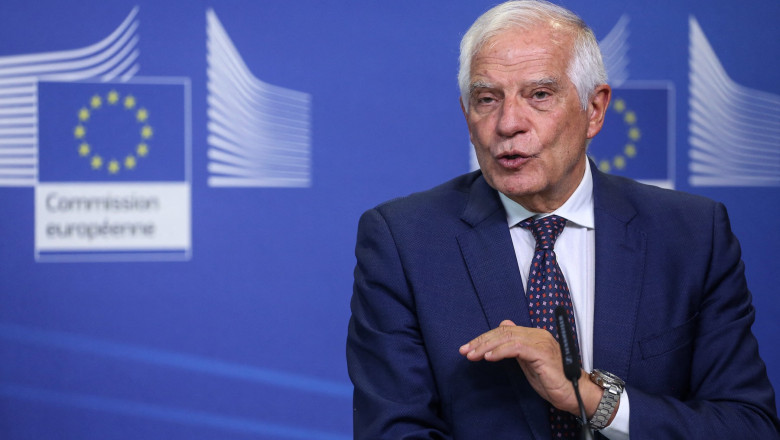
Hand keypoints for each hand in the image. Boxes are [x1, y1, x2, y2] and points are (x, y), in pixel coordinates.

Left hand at [459, 319, 595, 415]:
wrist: (574, 393)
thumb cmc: (552, 380)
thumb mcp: (528, 362)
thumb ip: (515, 346)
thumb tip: (504, 327)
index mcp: (533, 335)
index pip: (504, 330)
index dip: (484, 338)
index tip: (468, 347)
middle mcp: (537, 334)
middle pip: (503, 331)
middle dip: (481, 340)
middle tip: (465, 350)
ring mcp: (540, 342)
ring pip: (507, 337)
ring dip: (486, 346)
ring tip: (472, 355)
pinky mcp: (541, 353)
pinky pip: (516, 348)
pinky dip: (500, 351)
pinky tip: (488, 357)